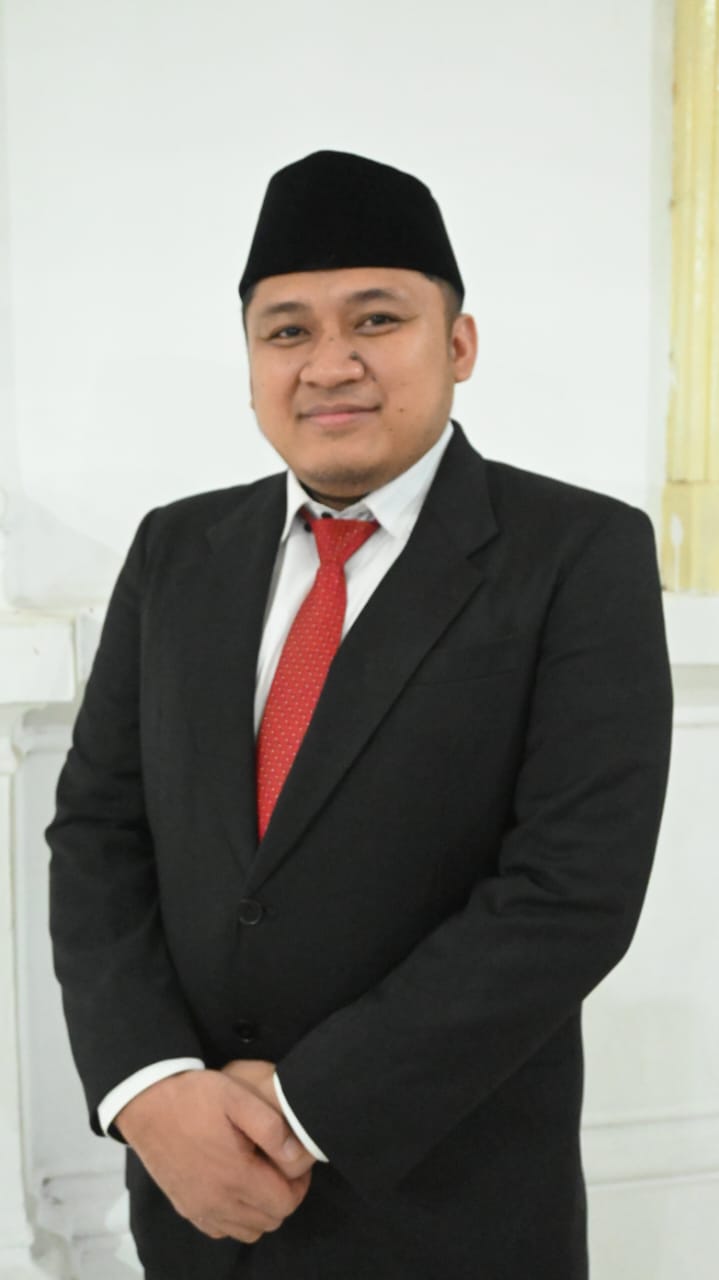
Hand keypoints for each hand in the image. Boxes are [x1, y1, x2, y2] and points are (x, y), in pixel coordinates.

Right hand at [115, 1068, 313, 1243]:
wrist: (146, 1103)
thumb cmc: (194, 1096)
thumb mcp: (237, 1096)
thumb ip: (271, 1127)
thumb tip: (295, 1157)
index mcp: (236, 1175)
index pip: (285, 1203)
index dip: (298, 1185)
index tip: (293, 1163)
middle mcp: (218, 1201)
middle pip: (270, 1220)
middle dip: (282, 1196)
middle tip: (278, 1166)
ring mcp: (199, 1208)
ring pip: (248, 1230)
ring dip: (260, 1210)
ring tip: (258, 1176)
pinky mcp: (185, 1207)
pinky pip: (221, 1229)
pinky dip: (235, 1217)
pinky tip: (233, 1187)